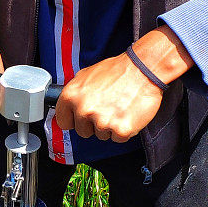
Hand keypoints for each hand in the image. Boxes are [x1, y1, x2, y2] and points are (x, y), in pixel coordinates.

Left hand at [55, 25, 193, 141]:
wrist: (144, 68)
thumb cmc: (118, 70)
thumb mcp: (87, 75)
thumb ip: (75, 93)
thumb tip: (66, 107)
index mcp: (71, 96)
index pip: (63, 122)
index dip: (73, 120)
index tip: (82, 117)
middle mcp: (84, 110)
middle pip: (83, 132)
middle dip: (93, 124)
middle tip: (107, 108)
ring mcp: (102, 121)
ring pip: (100, 136)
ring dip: (110, 126)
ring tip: (118, 107)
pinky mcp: (120, 130)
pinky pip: (117, 138)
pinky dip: (124, 129)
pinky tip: (127, 113)